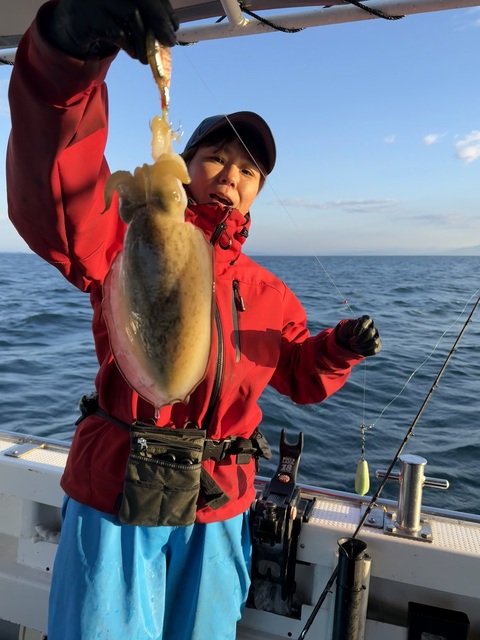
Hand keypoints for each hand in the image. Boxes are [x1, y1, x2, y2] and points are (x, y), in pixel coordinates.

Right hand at [48, 0, 178, 62]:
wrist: (72, 24)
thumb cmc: (106, 16)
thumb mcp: (126, 12)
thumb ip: (145, 16)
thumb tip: (169, 31)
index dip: (165, 9)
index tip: (174, 26)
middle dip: (160, 21)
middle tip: (169, 41)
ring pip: (133, 14)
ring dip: (145, 39)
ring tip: (147, 56)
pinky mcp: (88, 17)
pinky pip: (117, 32)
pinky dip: (130, 46)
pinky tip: (134, 54)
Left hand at [335, 315, 381, 356]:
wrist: (347, 342)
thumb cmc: (347, 332)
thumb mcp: (346, 328)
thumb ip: (351, 328)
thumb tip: (358, 332)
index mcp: (365, 320)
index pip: (368, 319)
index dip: (361, 326)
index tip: (354, 332)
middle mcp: (373, 328)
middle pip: (370, 333)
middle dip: (358, 339)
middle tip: (350, 341)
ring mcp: (376, 337)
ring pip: (374, 342)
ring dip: (361, 346)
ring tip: (353, 346)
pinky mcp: (377, 347)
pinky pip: (373, 351)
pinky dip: (363, 352)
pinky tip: (357, 350)